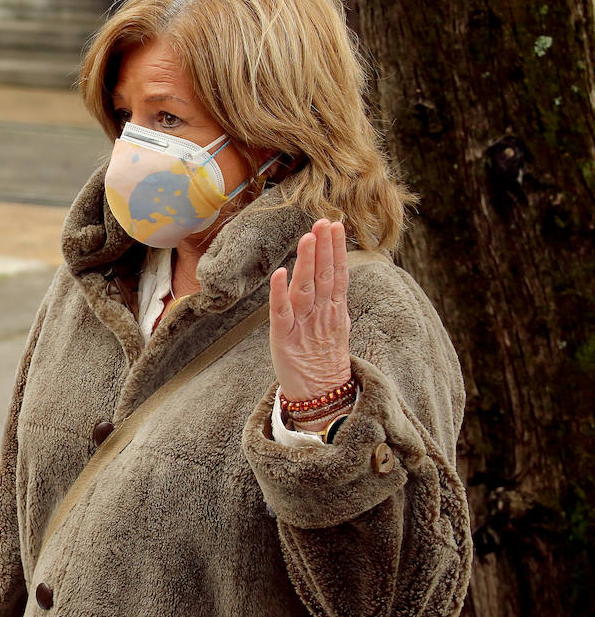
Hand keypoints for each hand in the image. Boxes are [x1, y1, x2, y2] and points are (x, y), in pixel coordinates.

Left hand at [269, 218, 351, 400]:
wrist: (320, 394)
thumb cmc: (322, 357)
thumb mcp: (334, 324)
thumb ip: (333, 299)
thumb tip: (336, 273)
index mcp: (333, 309)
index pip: (337, 273)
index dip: (336, 249)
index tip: (336, 225)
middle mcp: (321, 313)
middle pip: (325, 276)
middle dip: (325, 248)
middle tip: (325, 222)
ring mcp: (304, 325)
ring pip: (307, 288)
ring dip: (307, 262)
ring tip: (308, 237)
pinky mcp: (285, 338)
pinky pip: (282, 312)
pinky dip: (280, 292)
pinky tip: (281, 273)